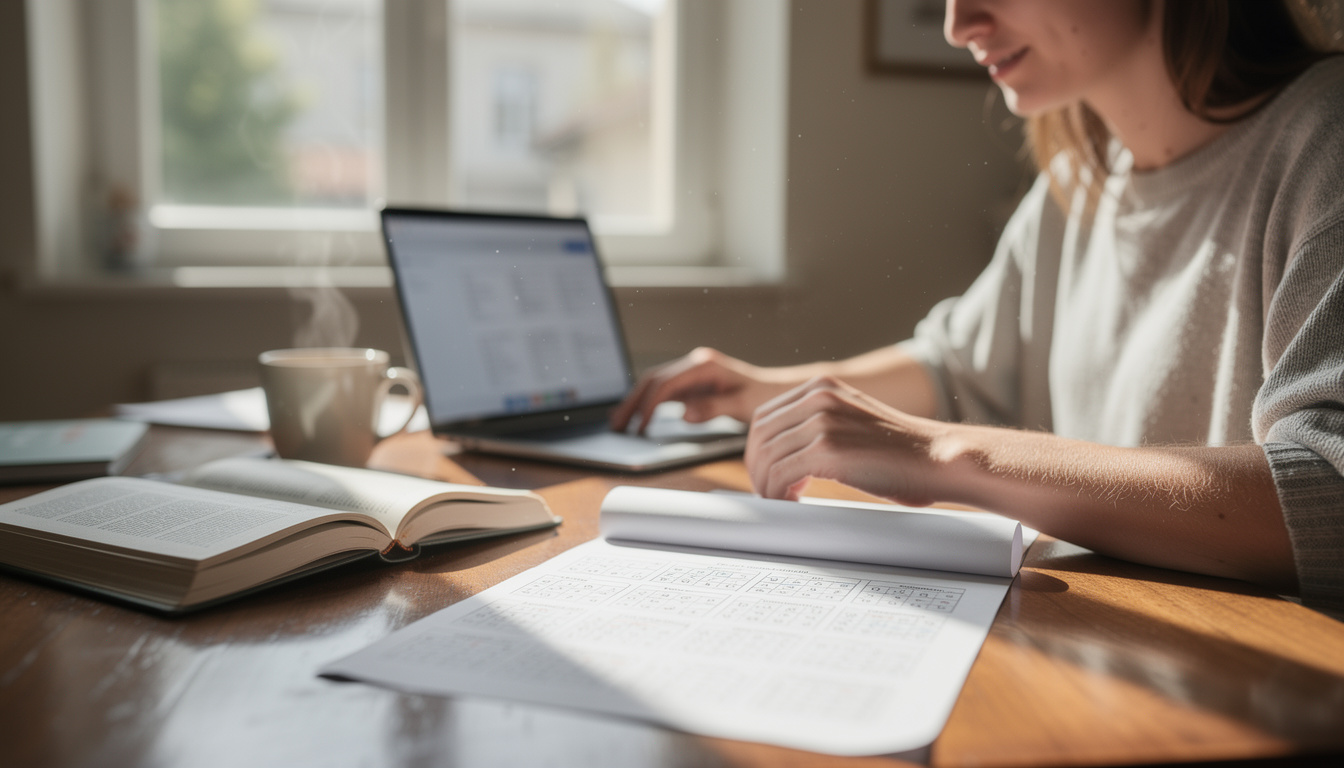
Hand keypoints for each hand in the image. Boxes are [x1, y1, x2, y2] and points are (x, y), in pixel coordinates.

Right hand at [611, 347, 796, 433]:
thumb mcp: (743, 405)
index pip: (666, 384)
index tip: (639, 426)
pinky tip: (635, 417)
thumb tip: (684, 414)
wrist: (777, 390)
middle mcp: (694, 364)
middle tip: (616, 425)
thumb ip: (714, 408)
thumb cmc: (764, 397)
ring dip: (635, 402)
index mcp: (704, 365)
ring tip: (617, 423)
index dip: (649, 406)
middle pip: (652, 380)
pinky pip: (663, 391)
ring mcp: (691, 372)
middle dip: (632, 402)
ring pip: (653, 384)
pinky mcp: (691, 383)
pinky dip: (647, 403)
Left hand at [745, 376, 942, 503]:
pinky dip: (778, 493)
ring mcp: (822, 422)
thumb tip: (788, 454)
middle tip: (767, 491)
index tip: (764, 471)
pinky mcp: (828, 449)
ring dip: (766, 485)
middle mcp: (819, 398)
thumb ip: (822, 426)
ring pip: (767, 457)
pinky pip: (781, 475)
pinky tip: (793, 502)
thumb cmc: (904, 450)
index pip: (765, 416)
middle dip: (756, 468)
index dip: (758, 448)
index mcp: (822, 387)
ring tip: (781, 500)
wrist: (940, 458)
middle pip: (759, 435)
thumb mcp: (854, 421)